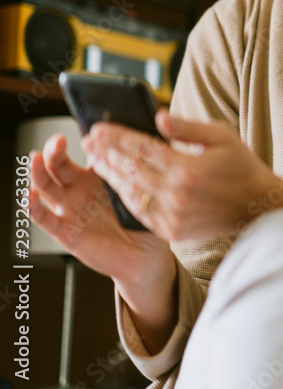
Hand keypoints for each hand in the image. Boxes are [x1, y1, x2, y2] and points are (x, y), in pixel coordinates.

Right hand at [28, 132, 173, 287]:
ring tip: (36, 159)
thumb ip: (132, 171)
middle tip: (57, 142)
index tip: (90, 132)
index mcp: (99, 176)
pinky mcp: (65, 231)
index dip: (85, 142)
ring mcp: (70, 209)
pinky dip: (34, 206)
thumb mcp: (141, 192)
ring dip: (38, 172)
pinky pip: (45, 218)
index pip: (85, 153)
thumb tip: (134, 144)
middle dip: (54, 152)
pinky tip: (31, 195)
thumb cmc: (144, 222)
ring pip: (47, 187)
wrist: (145, 255)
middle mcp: (80, 190)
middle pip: (59, 166)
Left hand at [82, 108, 282, 241]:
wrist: (257, 206)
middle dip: (106, 153)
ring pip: (131, 193)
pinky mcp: (172, 230)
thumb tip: (157, 117)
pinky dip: (127, 197)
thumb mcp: (222, 136)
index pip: (142, 148)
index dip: (116, 137)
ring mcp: (173, 216)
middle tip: (89, 141)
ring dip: (112, 175)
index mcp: (188, 168)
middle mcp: (177, 194)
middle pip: (131, 170)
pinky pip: (141, 212)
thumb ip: (187, 127)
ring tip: (97, 161)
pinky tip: (119, 184)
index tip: (97, 127)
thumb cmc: (241, 166)